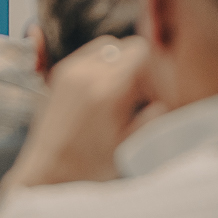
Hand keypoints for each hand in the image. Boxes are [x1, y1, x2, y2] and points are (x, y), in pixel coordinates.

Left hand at [1, 35, 159, 191]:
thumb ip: (154, 118)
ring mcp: (72, 70)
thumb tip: (170, 98)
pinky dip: (102, 62)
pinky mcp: (60, 73)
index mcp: (109, 91)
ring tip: (122, 88)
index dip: (157, 69)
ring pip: (110, 45)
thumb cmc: (90, 165)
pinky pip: (90, 53)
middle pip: (129, 47)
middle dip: (141, 65)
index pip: (144, 53)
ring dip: (121, 60)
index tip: (156, 92)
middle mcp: (89, 74)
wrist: (48, 172)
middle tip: (141, 93)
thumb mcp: (130, 146)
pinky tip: (104, 87)